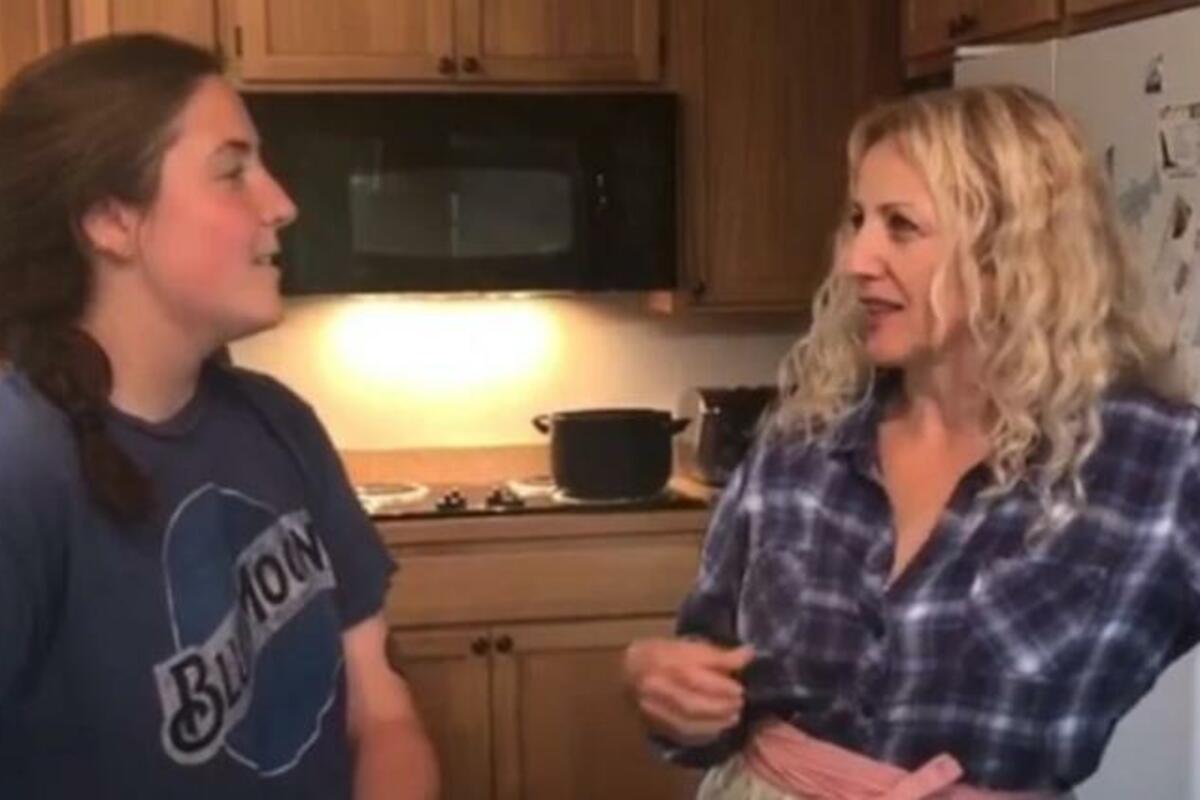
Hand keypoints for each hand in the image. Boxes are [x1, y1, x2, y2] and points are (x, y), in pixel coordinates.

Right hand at [622, 637, 754, 745]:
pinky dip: (701, 734)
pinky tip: (716, 729)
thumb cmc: (662, 653)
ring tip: (732, 717)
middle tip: (739, 704)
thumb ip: (716, 653)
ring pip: (685, 722)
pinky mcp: (652, 723)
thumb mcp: (687, 645)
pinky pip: (679, 734)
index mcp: (663, 660)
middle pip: (690, 703)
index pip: (693, 675)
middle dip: (720, 706)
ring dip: (714, 723)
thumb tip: (748, 654)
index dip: (720, 686)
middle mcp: (655, 685)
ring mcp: (651, 707)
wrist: (627, 669)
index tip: (739, 688)